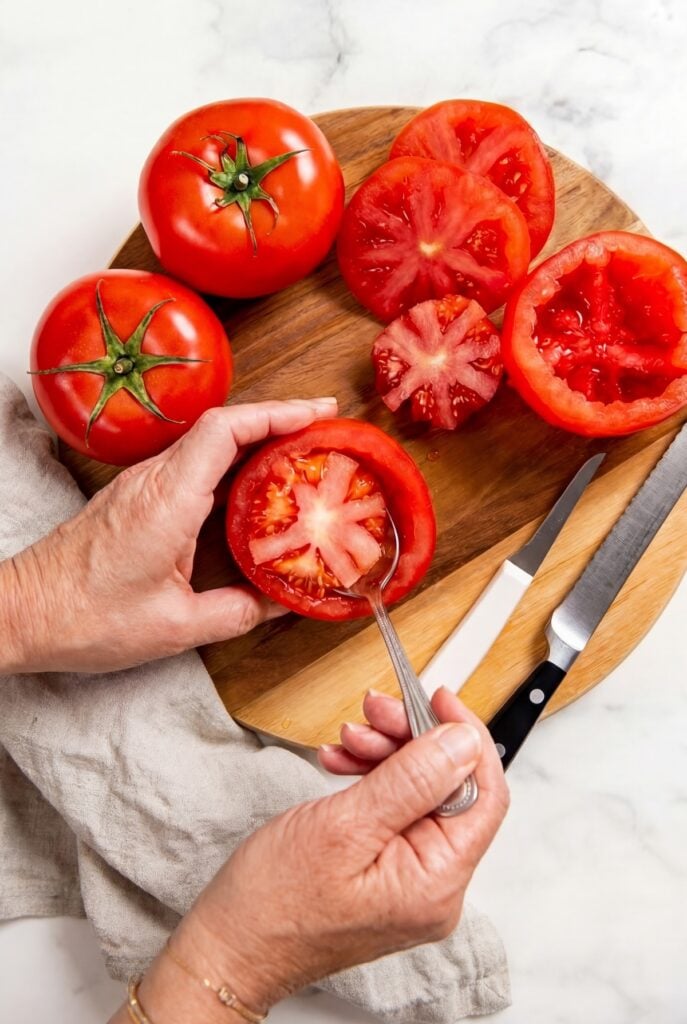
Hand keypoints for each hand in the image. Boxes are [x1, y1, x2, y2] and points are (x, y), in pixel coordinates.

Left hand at [1, 397, 336, 672]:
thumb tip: (277, 602)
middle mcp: (153, 480)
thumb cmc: (84, 617)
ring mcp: (141, 486)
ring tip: (298, 457)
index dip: (276, 413)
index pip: (226, 429)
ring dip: (254, 441)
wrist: (20, 614)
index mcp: (168, 498)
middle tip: (324, 433)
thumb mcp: (174, 627)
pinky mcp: (134, 499)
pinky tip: (251, 489)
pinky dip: (229, 465)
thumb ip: (236, 612)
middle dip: (277, 421)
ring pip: (206, 444)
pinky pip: (190, 466)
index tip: (318, 414)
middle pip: (222, 427)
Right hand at [131, 688, 507, 1021]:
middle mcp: (434, 886)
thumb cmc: (273, 904)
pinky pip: (394, 810)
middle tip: (375, 713)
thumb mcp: (343, 826)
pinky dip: (371, 778)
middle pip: (448, 788)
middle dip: (412, 740)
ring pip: (419, 792)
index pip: (483, 795)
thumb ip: (411, 781)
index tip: (437, 700)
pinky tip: (343, 764)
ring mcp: (411, 881)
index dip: (465, 738)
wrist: (231, 945)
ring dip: (386, 754)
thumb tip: (462, 741)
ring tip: (348, 741)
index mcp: (435, 882)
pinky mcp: (387, 871)